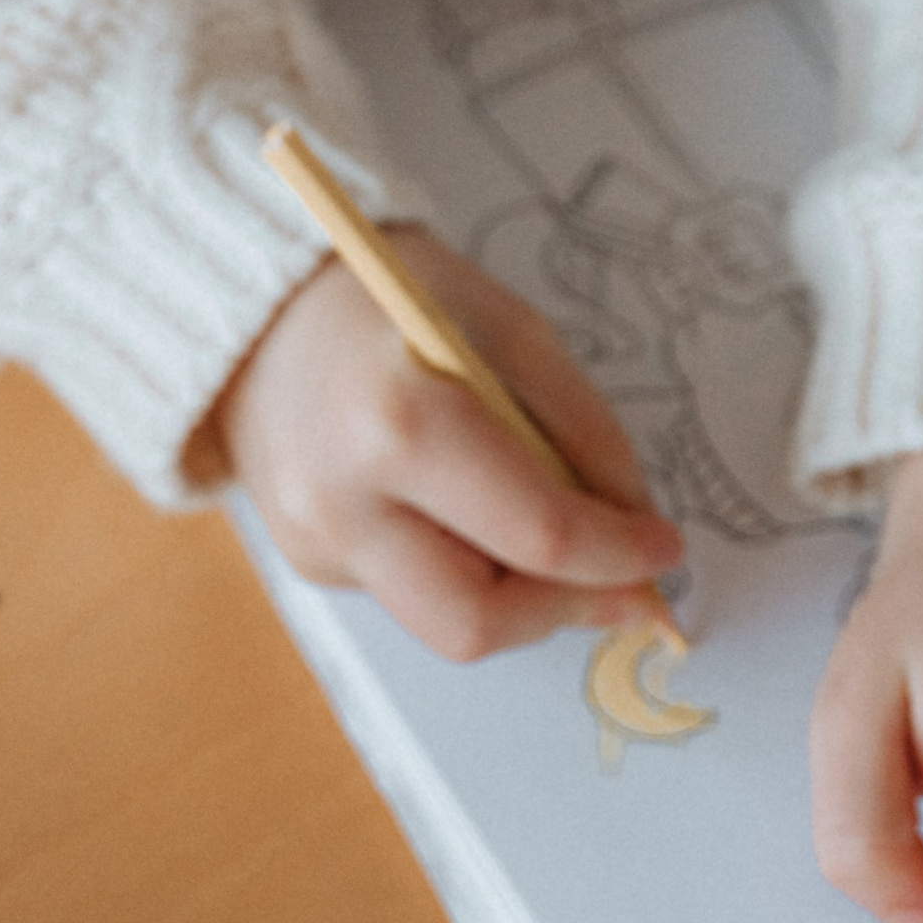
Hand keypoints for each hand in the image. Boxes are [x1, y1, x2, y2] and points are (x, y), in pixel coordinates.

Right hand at [218, 226, 682, 662]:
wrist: (256, 309)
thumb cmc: (389, 299)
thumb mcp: (508, 328)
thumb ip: (579, 425)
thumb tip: (635, 517)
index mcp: (400, 425)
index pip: (538, 533)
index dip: (619, 554)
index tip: (666, 550)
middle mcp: (344, 503)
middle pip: (481, 621)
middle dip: (567, 610)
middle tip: (623, 585)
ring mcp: (314, 543)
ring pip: (446, 624)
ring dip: (520, 597)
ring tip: (545, 536)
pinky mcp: (305, 561)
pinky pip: (409, 593)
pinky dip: (462, 569)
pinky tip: (461, 509)